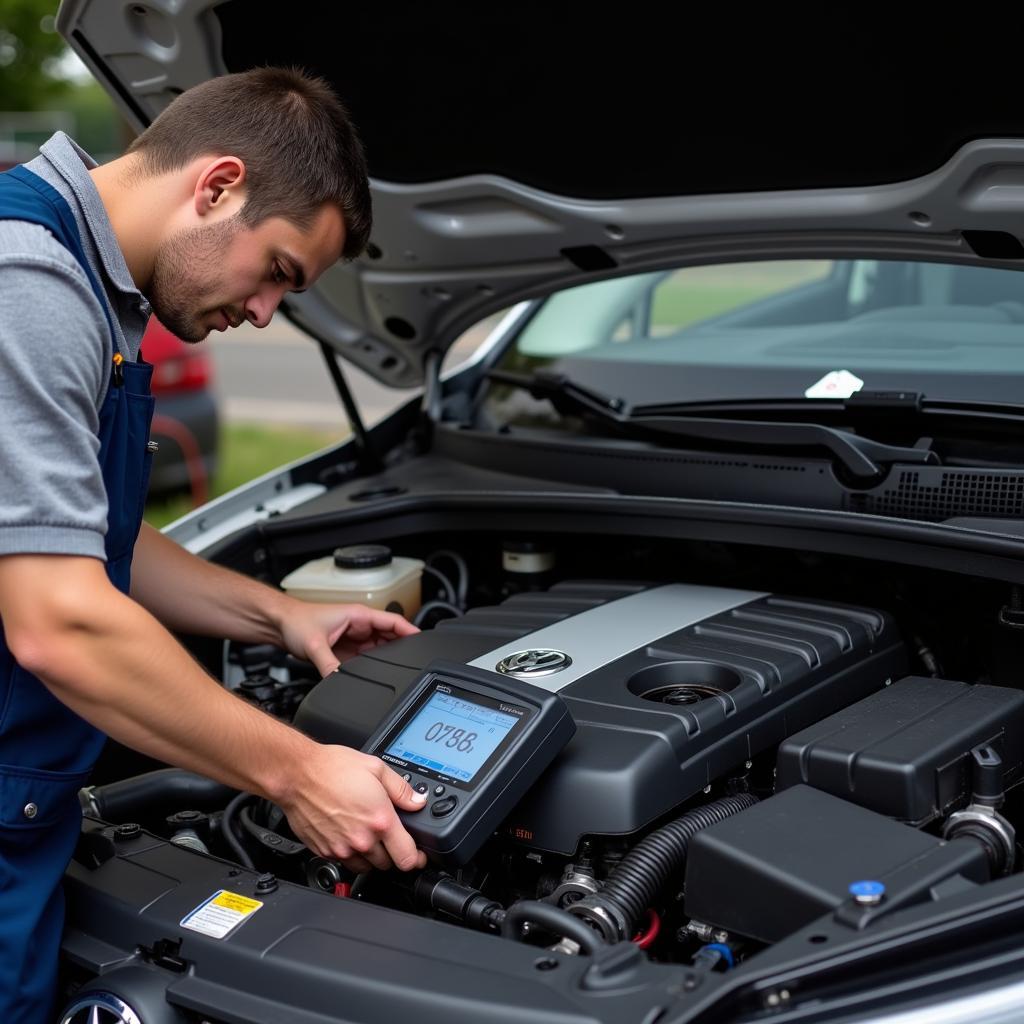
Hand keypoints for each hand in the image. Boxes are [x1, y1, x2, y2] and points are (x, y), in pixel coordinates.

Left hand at [277, 599, 418, 676]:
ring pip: (379, 649)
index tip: (423, 642)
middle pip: (390, 637)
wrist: (279, 624)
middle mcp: (360, 626)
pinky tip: (374, 673)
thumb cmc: (297, 622)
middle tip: (410, 665)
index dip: (410, 630)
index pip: (393, 621)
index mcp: (359, 616)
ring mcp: (355, 637)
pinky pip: (366, 657)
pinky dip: (372, 665)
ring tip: (394, 671)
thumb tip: (340, 681)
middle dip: (400, 650)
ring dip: (385, 659)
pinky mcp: (347, 649)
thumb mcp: (314, 645)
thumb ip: (329, 665)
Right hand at [278, 743, 428, 872]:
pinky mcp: (325, 852)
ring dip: (372, 857)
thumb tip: (417, 802)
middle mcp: (362, 839)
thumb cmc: (332, 769)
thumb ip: (401, 789)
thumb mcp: (376, 768)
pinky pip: (345, 863)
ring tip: (369, 835)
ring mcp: (342, 848)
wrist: (297, 775)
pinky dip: (352, 855)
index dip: (417, 858)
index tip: (417, 854)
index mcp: (380, 820)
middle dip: (393, 852)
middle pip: (388, 864)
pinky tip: (349, 835)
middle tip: (389, 836)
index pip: (407, 858)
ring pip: (367, 867)